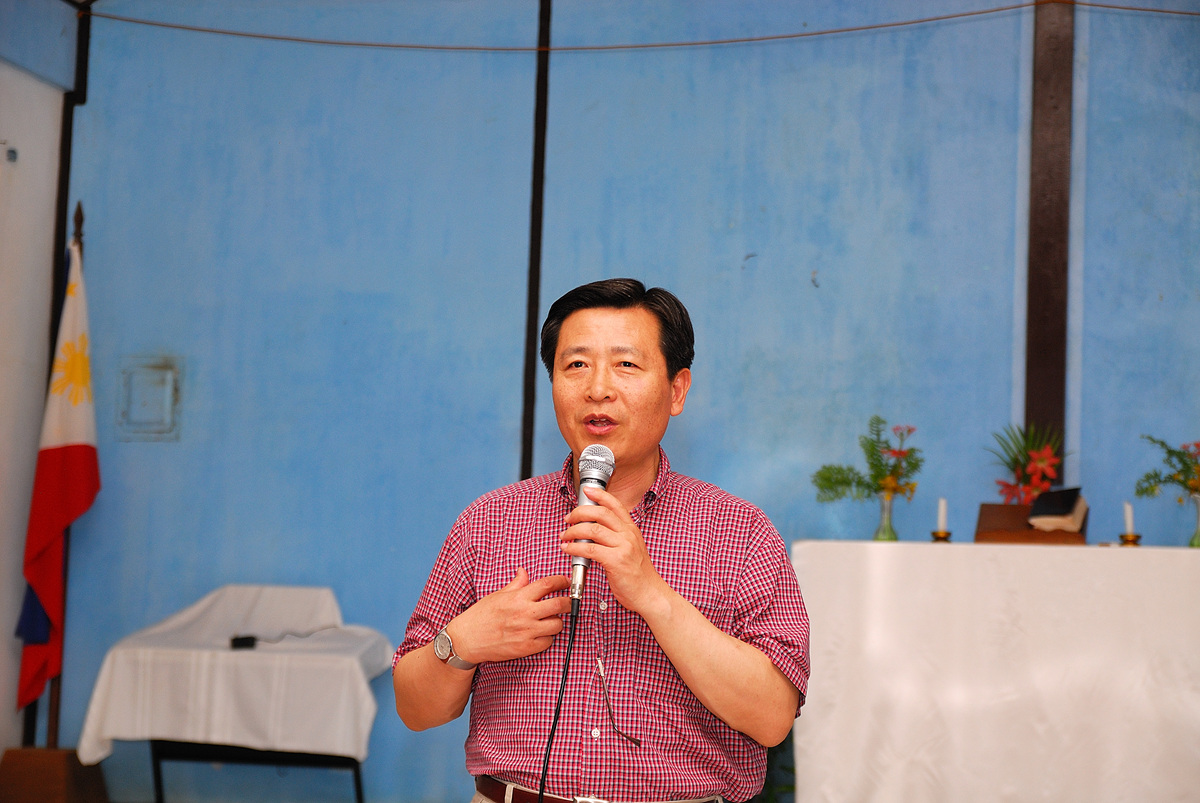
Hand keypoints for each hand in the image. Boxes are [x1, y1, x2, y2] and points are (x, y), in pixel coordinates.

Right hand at [448, 568, 570, 664]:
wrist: (467, 639)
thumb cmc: (480, 616)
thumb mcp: (497, 595)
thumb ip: (515, 584)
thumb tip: (523, 572)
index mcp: (518, 597)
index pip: (548, 584)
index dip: (561, 581)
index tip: (565, 582)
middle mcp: (525, 613)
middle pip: (559, 604)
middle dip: (568, 602)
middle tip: (567, 601)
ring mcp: (526, 632)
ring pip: (557, 625)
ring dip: (557, 621)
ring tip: (550, 620)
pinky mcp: (525, 648)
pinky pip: (548, 642)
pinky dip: (547, 638)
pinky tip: (540, 634)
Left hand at [560, 485, 667, 613]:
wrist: (650, 594)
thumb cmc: (638, 574)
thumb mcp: (631, 548)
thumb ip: (616, 537)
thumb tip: (592, 530)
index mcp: (631, 530)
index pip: (615, 504)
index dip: (600, 495)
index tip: (587, 490)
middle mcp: (628, 534)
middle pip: (600, 513)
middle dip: (579, 512)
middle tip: (568, 518)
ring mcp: (623, 546)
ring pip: (592, 529)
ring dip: (573, 531)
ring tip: (564, 536)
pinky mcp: (616, 561)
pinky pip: (590, 549)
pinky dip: (574, 547)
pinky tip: (568, 548)